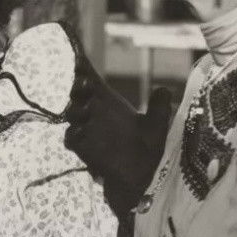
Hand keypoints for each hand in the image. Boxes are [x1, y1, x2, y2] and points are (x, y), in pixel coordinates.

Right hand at [66, 48, 175, 214]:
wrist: (141, 177)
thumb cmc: (147, 148)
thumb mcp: (156, 125)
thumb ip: (159, 107)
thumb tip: (164, 88)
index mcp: (108, 102)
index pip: (91, 80)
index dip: (84, 69)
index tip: (81, 58)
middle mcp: (95, 112)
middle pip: (79, 93)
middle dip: (79, 86)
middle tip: (85, 82)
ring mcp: (87, 130)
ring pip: (73, 113)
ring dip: (76, 108)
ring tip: (86, 106)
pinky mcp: (84, 148)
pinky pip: (72, 138)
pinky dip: (73, 134)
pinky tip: (78, 131)